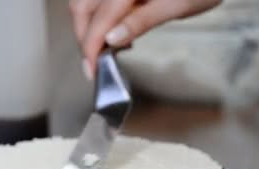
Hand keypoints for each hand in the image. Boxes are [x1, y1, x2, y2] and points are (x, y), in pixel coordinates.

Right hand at [69, 0, 221, 79]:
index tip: (91, 71)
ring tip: (107, 50)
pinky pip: (98, 0)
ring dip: (89, 28)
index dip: (90, 47)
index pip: (99, 18)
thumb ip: (141, 21)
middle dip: (85, 38)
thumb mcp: (176, 6)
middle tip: (95, 65)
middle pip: (82, 8)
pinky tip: (115, 33)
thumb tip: (111, 39)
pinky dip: (99, 18)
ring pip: (85, 3)